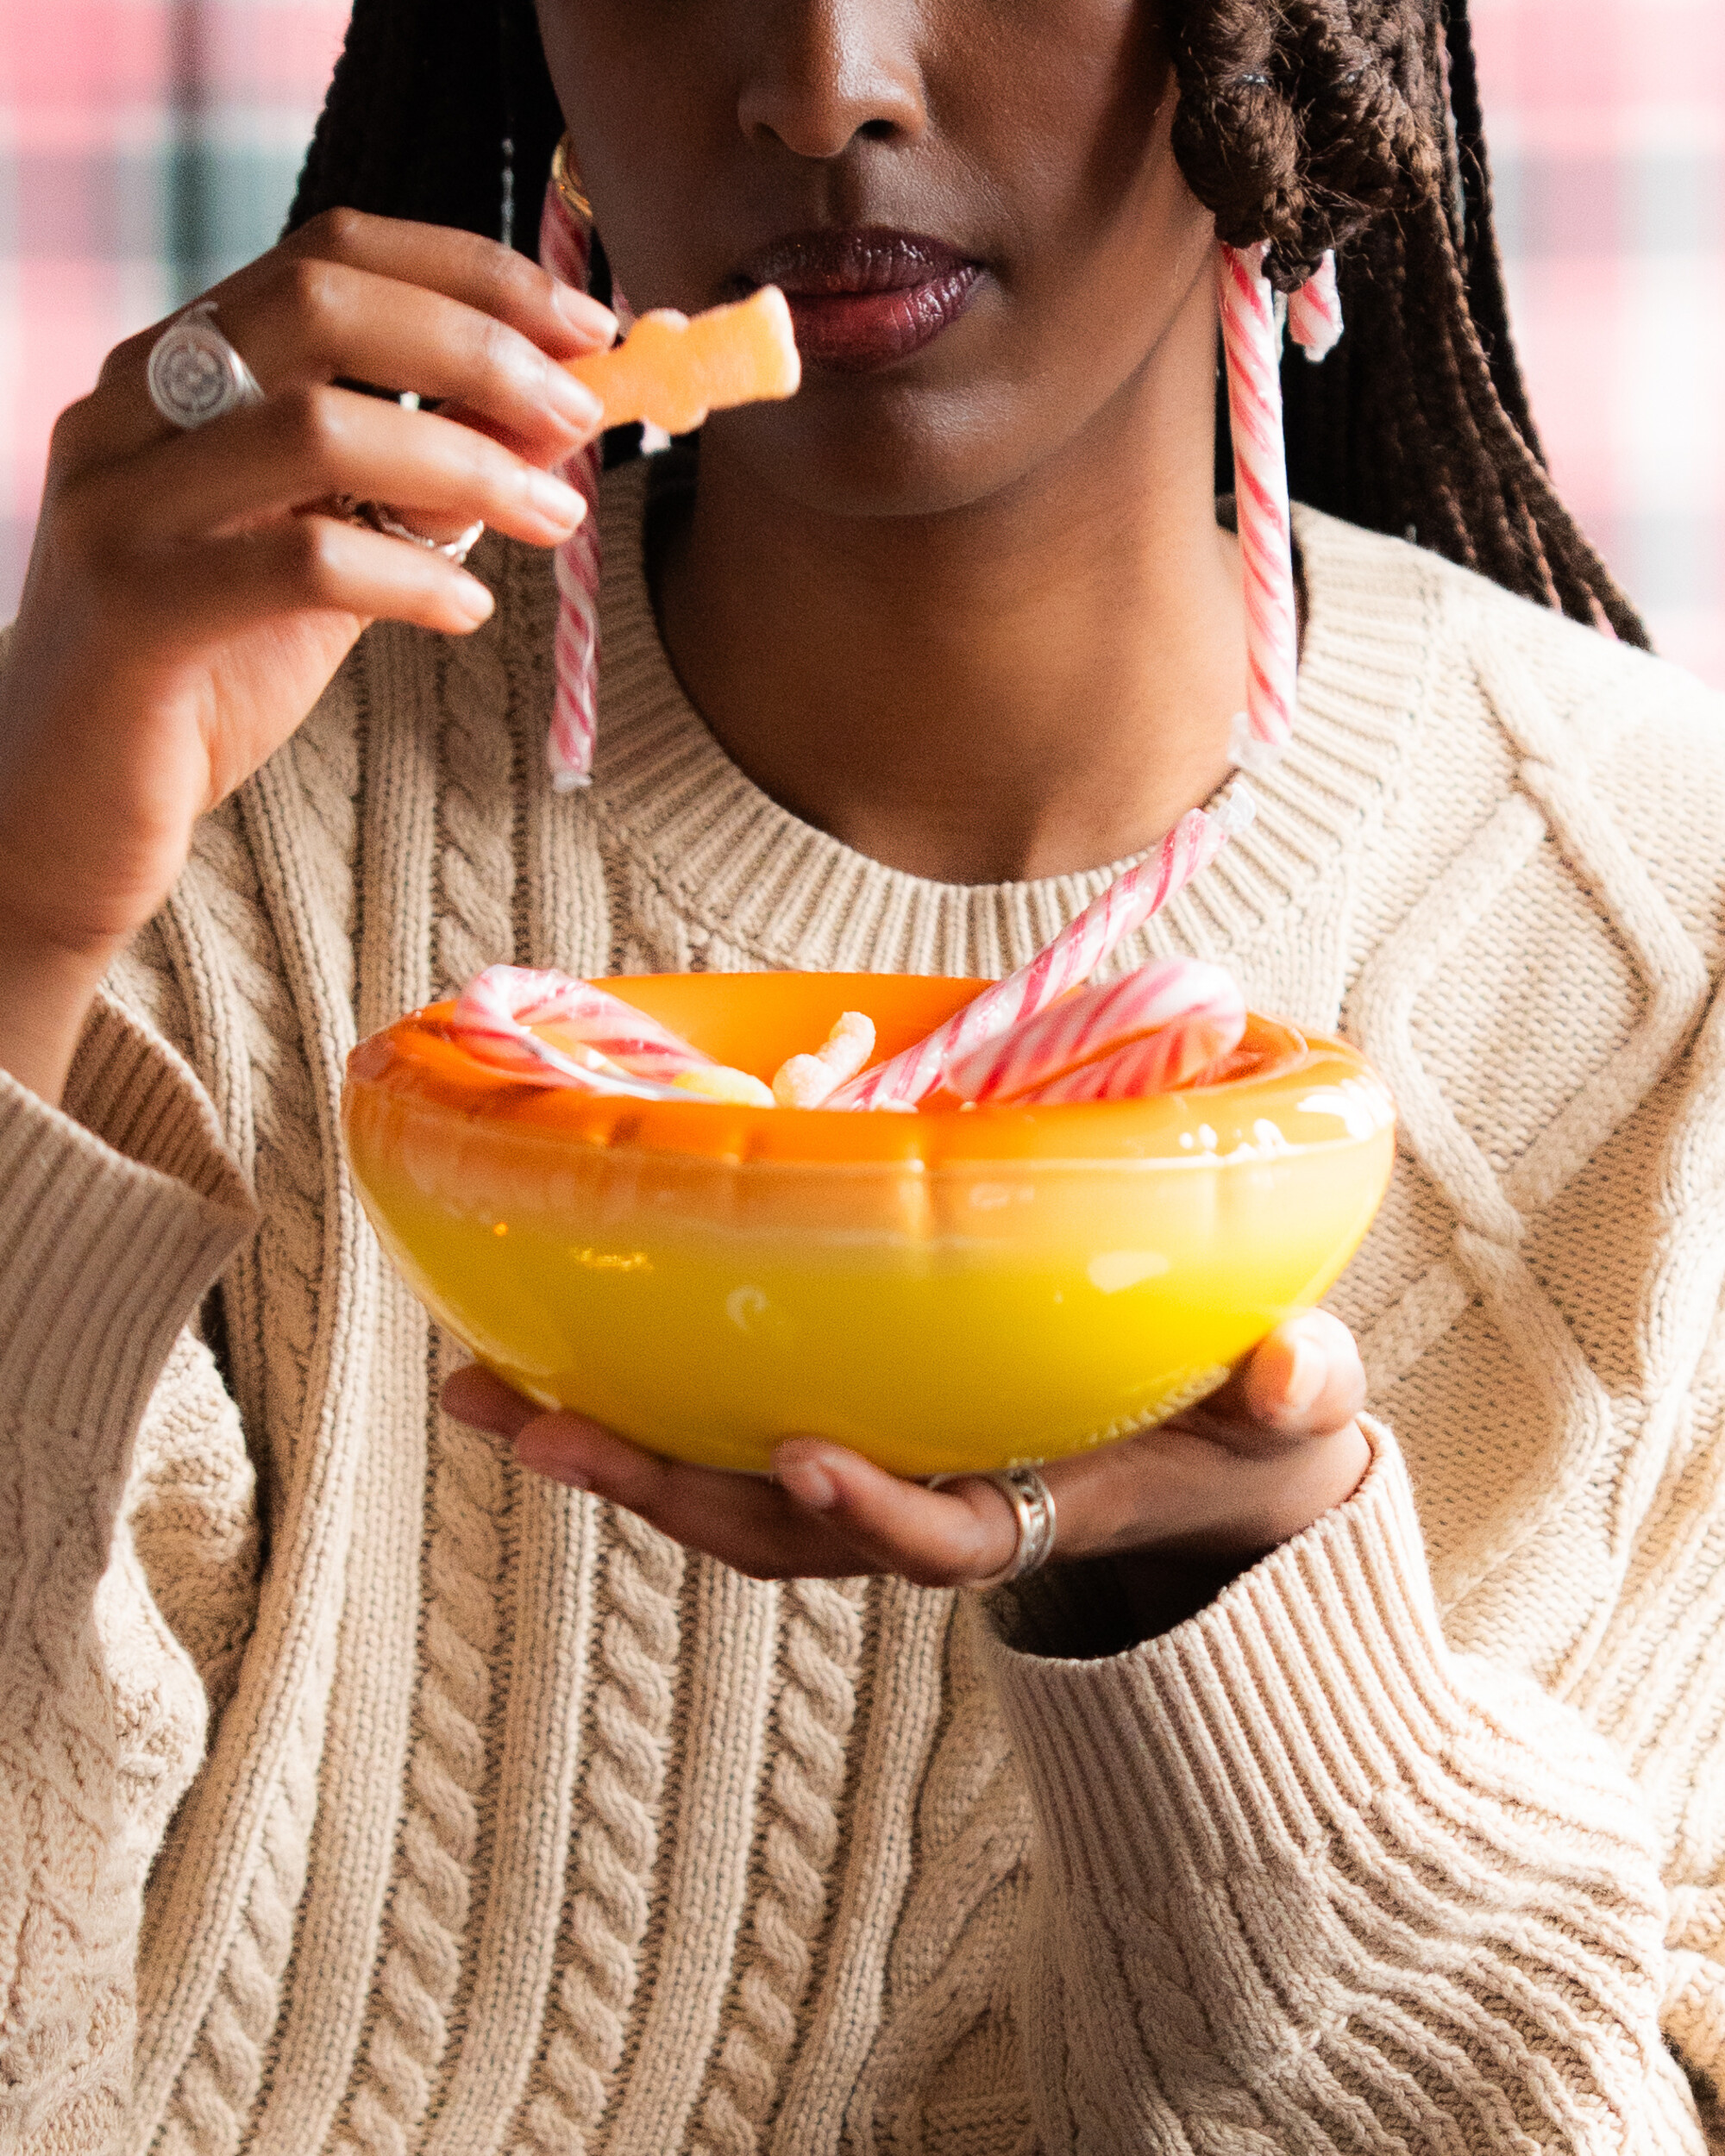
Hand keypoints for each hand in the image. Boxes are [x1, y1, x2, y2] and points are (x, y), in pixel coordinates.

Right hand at [0, 209, 612, 1101]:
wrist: (63, 811)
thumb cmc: (199, 679)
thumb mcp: (320, 559)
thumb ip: (407, 490)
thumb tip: (535, 430)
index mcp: (176, 371)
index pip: (329, 258)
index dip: (473, 275)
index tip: (585, 326)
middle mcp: (132, 410)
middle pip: (320, 303)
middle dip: (478, 346)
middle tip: (580, 413)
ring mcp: (120, 504)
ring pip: (313, 424)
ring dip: (467, 460)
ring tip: (554, 514)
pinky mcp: (133, 610)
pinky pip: (300, 561)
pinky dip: (410, 576)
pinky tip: (466, 610)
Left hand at [442, 1311, 1369, 1613]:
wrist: (1204, 1471)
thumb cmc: (1246, 1429)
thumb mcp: (1292, 1414)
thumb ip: (1301, 1392)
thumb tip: (1300, 1371)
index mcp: (1033, 1508)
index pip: (949, 1538)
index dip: (878, 1513)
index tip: (810, 1456)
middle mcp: (929, 1514)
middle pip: (780, 1533)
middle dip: (661, 1488)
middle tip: (535, 1428)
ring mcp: (875, 1490)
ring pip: (727, 1497)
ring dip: (609, 1451)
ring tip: (487, 1393)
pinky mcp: (845, 1446)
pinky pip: (729, 1442)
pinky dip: (641, 1410)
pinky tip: (552, 1360)